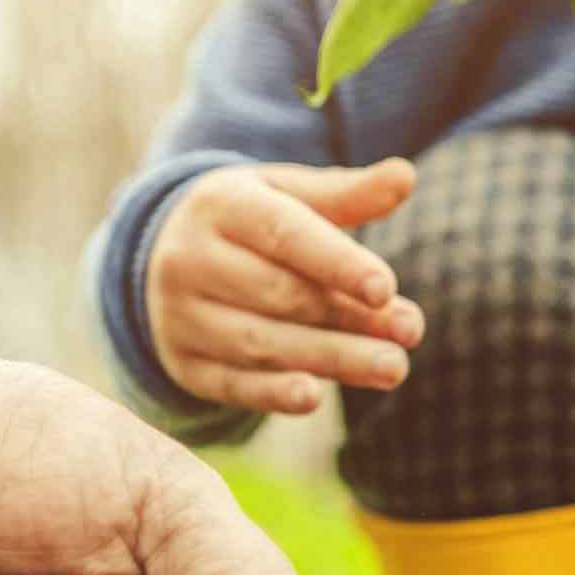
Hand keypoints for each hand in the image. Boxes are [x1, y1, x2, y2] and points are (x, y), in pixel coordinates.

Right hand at [146, 160, 425, 414]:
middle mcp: (190, 260)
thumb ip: (346, 194)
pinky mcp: (184, 364)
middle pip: (279, 295)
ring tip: (392, 368)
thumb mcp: (286, 195)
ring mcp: (181, 316)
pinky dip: (273, 393)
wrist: (163, 257)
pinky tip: (315, 398)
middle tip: (411, 334)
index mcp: (220, 206)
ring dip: (331, 358)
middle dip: (349, 317)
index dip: (337, 263)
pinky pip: (230, 384)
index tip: (387, 288)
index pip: (284, 235)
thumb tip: (406, 176)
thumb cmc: (248, 221)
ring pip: (260, 343)